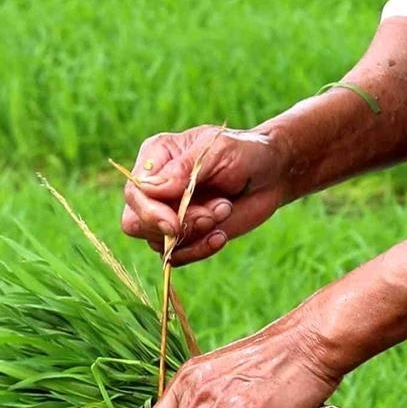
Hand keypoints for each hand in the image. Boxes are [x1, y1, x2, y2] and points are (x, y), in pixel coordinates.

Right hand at [121, 125, 294, 266]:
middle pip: (135, 222)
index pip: (135, 191)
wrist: (272, 175)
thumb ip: (185, 169)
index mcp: (156, 158)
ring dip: (194, 234)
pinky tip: (222, 235)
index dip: (149, 211)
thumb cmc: (245, 153)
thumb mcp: (219, 151)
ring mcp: (168, 213)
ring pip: (158, 242)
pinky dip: (200, 250)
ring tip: (225, 209)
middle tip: (209, 217)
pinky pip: (177, 256)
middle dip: (171, 228)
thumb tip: (150, 189)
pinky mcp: (185, 235)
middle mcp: (155, 188)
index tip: (174, 222)